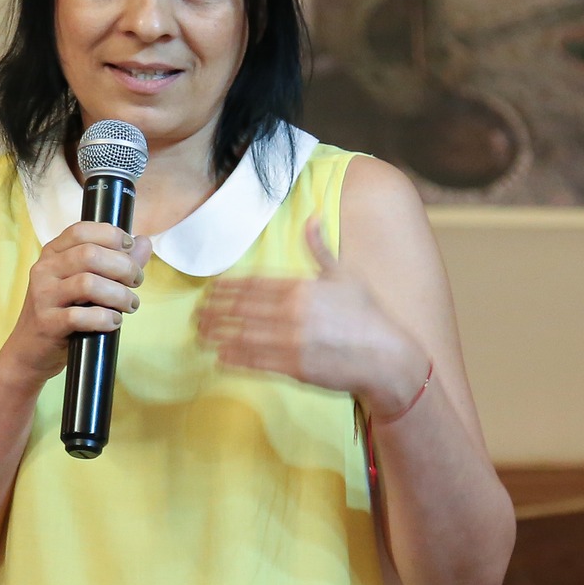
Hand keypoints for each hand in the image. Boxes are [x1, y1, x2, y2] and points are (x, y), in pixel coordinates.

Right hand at [1, 222, 151, 381]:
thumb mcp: (85, 283)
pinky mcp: (47, 323)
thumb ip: (115, 261)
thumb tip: (144, 242)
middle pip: (90, 254)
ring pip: (88, 284)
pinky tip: (114, 322)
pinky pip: (80, 316)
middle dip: (123, 266)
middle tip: (136, 281)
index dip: (111, 235)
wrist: (30, 351)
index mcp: (53, 253)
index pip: (81, 230)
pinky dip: (105, 318)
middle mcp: (44, 269)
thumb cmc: (63, 312)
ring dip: (119, 295)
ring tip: (130, 305)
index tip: (130, 248)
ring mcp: (43, 296)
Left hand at [195, 217, 427, 415]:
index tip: (210, 291)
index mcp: (301, 287)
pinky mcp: (295, 367)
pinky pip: (256, 361)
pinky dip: (235, 358)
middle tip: (197, 312)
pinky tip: (220, 357)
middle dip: (216, 311)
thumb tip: (312, 217)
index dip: (227, 289)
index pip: (253, 285)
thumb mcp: (344, 274)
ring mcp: (291, 341)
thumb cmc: (367, 315)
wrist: (386, 357)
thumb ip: (319, 248)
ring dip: (219, 334)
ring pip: (243, 336)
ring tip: (201, 333)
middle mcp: (292, 313)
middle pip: (242, 309)